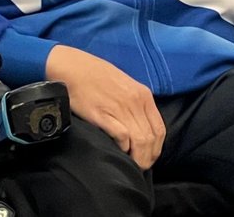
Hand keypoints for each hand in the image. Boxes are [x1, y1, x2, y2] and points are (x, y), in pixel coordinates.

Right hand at [46, 45, 165, 168]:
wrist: (73, 68)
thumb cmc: (97, 77)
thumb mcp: (125, 86)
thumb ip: (136, 104)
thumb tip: (141, 128)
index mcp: (143, 95)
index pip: (160, 129)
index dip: (156, 149)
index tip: (149, 157)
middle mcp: (135, 102)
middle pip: (151, 139)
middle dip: (147, 158)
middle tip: (139, 166)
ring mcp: (120, 108)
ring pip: (140, 141)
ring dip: (136, 157)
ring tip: (130, 164)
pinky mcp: (102, 115)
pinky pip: (122, 136)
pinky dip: (122, 148)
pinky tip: (117, 151)